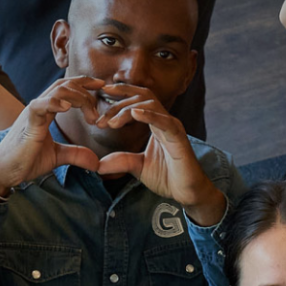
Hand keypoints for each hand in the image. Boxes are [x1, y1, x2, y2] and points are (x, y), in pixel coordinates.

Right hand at [0, 77, 110, 187]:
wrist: (4, 171)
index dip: (84, 83)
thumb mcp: (57, 156)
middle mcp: (40, 107)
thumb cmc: (26, 160)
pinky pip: (39, 105)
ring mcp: (33, 113)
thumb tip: (96, 162)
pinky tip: (67, 107)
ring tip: (91, 117)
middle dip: (86, 92)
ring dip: (79, 99)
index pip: (66, 88)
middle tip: (99, 113)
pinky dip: (54, 103)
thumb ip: (76, 154)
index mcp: (46, 111)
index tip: (102, 85)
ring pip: (57, 91)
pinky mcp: (27, 123)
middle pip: (65, 85)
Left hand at [95, 84, 223, 224]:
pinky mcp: (179, 138)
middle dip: (118, 104)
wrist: (187, 192)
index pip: (139, 99)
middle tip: (100, 120)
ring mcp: (173, 128)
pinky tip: (135, 113)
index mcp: (155, 124)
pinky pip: (165, 122)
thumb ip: (121, 161)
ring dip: (127, 110)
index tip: (102, 93)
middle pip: (141, 97)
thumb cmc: (168, 177)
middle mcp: (164, 121)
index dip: (122, 93)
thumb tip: (98, 164)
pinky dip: (150, 115)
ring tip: (112, 123)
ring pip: (150, 104)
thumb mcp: (138, 167)